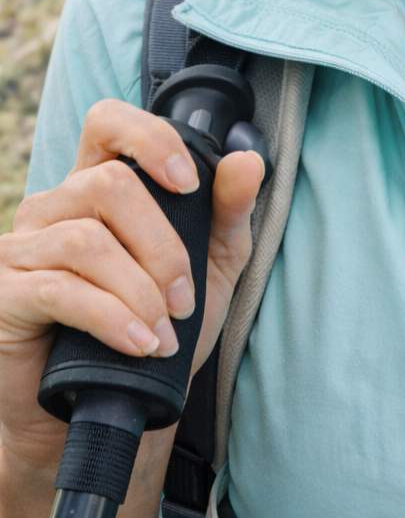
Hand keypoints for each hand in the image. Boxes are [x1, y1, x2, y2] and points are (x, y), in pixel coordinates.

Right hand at [0, 98, 262, 514]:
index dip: (151, 139)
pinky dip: (110, 317)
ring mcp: (20, 249)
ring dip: (139, 289)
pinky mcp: (4, 295)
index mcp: (95, 186)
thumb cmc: (150, 330)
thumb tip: (247, 160)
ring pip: (86, 240)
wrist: (100, 413)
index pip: (108, 122)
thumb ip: (227, 213)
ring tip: (164, 332)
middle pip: (109, 184)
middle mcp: (52, 207)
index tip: (190, 184)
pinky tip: (137, 342)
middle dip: (162, 244)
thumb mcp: (206, 268)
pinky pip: (58, 289)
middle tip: (185, 299)